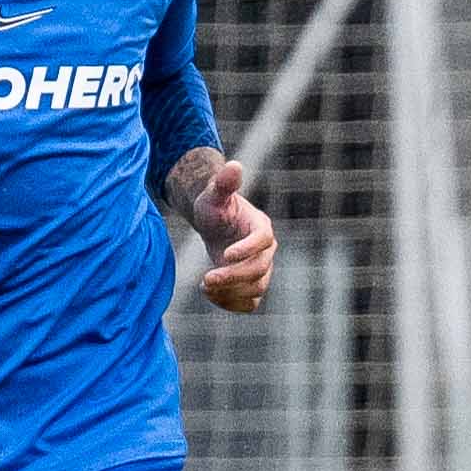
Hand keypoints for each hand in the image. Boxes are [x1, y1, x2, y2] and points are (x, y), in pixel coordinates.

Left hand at [174, 158, 278, 313]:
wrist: (214, 222)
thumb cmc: (215, 206)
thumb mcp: (215, 194)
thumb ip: (224, 183)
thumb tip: (234, 165)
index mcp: (261, 228)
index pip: (262, 241)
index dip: (246, 250)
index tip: (223, 256)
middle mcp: (266, 251)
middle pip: (259, 270)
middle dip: (232, 277)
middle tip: (205, 280)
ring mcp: (261, 269)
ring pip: (256, 289)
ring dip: (231, 293)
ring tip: (204, 285)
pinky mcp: (251, 284)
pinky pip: (250, 303)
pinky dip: (233, 305)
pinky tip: (211, 296)